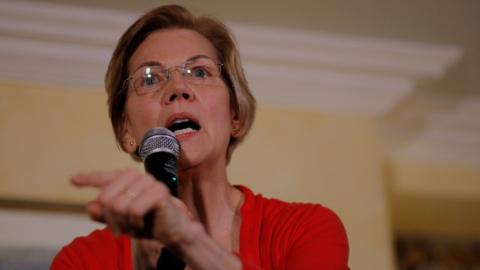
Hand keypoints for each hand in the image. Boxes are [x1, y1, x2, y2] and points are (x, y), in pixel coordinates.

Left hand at [71, 168, 194, 246]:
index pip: (104, 177)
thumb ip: (104, 214)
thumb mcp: (122, 221)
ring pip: (119, 204)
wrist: (173, 230)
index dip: (88, 178)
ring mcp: (149, 182)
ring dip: (123, 222)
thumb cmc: (148, 222)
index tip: (72, 180)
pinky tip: (140, 224)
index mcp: (128, 180)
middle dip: (110, 218)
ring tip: (132, 227)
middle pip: (107, 197)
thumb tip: (90, 206)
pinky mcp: (159, 191)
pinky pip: (134, 208)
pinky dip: (134, 221)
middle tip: (119, 230)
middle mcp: (137, 176)